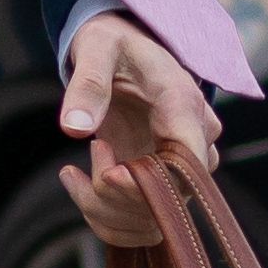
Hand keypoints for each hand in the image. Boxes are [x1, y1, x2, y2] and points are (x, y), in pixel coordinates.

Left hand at [50, 11, 220, 247]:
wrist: (122, 51)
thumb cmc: (113, 45)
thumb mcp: (95, 49)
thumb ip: (87, 85)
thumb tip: (74, 129)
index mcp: (183, 101)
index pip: (188, 158)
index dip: (150, 181)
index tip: (107, 173)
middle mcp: (194, 138)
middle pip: (171, 196)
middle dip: (115, 194)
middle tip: (90, 153)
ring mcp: (181, 165)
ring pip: (154, 218)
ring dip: (103, 209)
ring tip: (74, 172)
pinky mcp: (162, 182)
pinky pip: (141, 222)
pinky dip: (103, 217)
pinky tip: (77, 182)